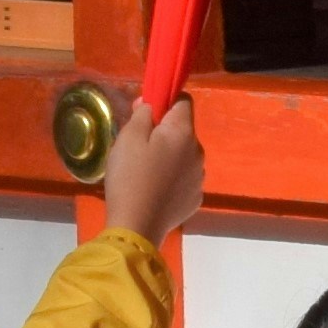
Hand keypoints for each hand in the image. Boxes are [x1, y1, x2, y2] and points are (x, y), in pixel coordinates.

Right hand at [99, 91, 205, 242]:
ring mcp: (199, 177)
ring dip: (169, 156)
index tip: (145, 113)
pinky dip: (172, 178)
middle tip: (138, 145)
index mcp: (183, 133)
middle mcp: (198, 152)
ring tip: (145, 171)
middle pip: (183, 130)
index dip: (164, 102)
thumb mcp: (128, 138)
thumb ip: (143, 114)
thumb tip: (151, 104)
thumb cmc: (130, 177)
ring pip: (184, 155)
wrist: (137, 226)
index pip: (183, 101)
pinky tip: (155, 189)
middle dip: (164, 132)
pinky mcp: (195, 198)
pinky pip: (184, 178)